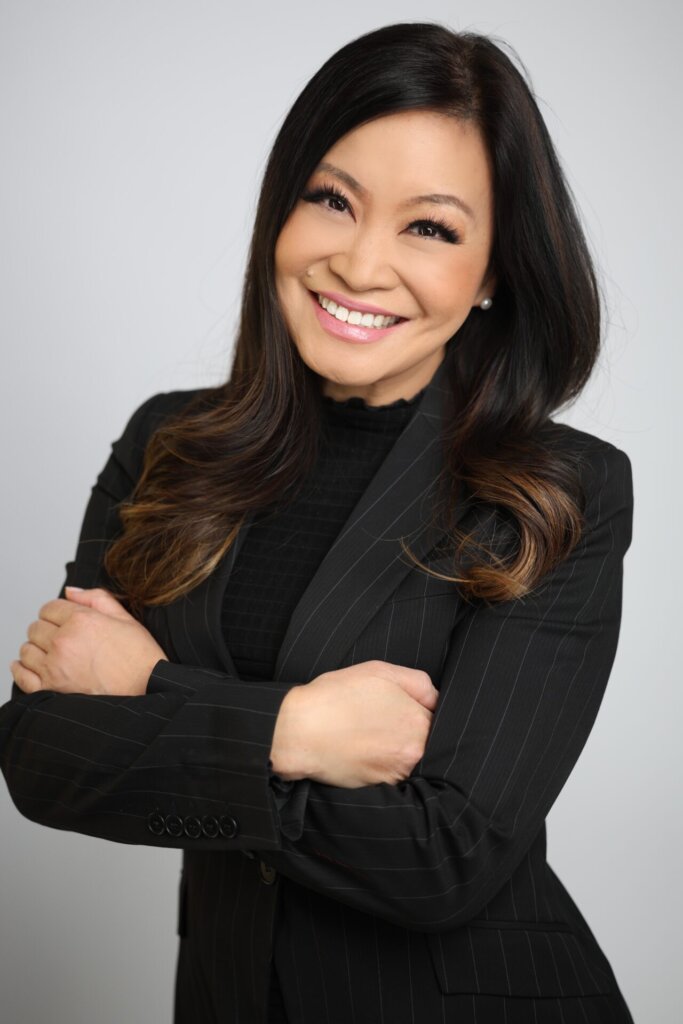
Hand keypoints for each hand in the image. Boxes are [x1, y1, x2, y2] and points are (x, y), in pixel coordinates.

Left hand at [10, 587, 167, 696]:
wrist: (148, 688)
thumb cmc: (140, 656)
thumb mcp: (125, 618)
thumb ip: (95, 598)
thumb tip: (70, 591)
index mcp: (81, 620)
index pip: (49, 608)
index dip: (56, 612)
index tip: (61, 619)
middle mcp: (64, 641)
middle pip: (36, 628)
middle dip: (45, 629)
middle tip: (58, 636)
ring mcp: (55, 666)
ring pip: (26, 650)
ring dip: (35, 649)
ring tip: (48, 652)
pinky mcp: (52, 689)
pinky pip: (23, 676)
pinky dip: (20, 670)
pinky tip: (24, 666)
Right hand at [271, 660, 438, 787]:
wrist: (298, 732)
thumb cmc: (336, 697)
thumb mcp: (380, 672)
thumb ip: (419, 683)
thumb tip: (437, 700)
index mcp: (418, 721)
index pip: (439, 719)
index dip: (421, 712)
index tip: (403, 709)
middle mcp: (413, 752)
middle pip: (428, 742)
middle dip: (412, 732)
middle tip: (384, 723)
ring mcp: (396, 774)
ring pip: (411, 760)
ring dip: (399, 750)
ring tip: (371, 736)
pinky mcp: (379, 788)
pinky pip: (395, 776)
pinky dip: (385, 765)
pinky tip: (365, 751)